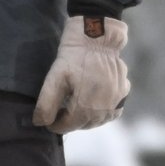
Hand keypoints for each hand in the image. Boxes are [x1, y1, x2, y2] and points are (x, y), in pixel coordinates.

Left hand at [34, 15, 128, 133]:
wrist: (98, 39)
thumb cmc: (74, 57)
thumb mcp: (54, 78)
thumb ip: (46, 104)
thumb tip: (41, 124)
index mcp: (85, 108)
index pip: (66, 127)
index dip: (54, 124)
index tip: (48, 116)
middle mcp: (103, 110)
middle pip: (81, 125)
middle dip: (69, 121)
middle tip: (61, 108)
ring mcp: (116, 103)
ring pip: (97, 121)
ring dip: (84, 118)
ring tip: (75, 105)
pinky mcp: (123, 95)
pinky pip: (111, 113)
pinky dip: (101, 113)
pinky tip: (93, 103)